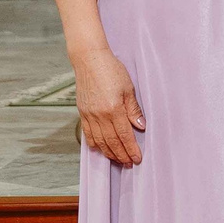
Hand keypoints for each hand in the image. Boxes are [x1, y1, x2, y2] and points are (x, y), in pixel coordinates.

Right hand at [74, 48, 144, 165]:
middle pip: (111, 142)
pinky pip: (88, 133)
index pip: (124, 135)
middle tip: (128, 163)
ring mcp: (89, 114)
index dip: (131, 149)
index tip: (137, 158)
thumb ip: (134, 109)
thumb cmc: (111, 70)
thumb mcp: (128, 88)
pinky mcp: (82, 112)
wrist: (89, 60)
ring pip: (99, 141)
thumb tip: (141, 126)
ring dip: (109, 153)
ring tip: (118, 159)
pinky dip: (95, 144)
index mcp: (113, 109)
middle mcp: (99, 115)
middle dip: (121, 154)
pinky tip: (101, 149)